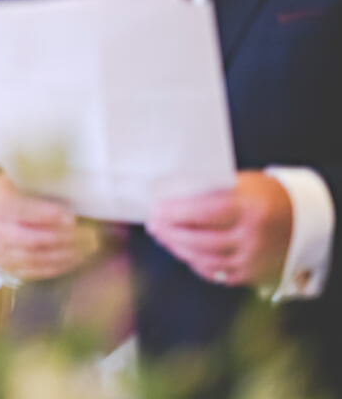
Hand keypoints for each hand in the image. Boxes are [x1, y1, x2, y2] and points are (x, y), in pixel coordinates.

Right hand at [0, 173, 98, 279]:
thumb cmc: (2, 194)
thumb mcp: (11, 180)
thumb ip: (35, 183)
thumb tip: (69, 182)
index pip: (20, 210)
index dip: (46, 215)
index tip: (71, 216)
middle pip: (30, 238)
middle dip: (63, 239)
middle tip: (90, 236)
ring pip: (34, 258)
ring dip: (65, 255)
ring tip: (88, 249)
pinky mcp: (5, 267)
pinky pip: (33, 271)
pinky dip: (56, 267)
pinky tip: (75, 260)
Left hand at [146, 171, 292, 286]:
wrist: (304, 220)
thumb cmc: (268, 196)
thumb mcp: (242, 183)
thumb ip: (212, 191)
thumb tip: (172, 196)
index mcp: (251, 208)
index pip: (205, 212)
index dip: (176, 212)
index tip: (156, 209)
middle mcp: (253, 237)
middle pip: (200, 239)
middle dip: (170, 232)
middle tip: (153, 225)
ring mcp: (253, 260)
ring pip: (204, 259)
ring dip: (178, 249)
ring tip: (162, 237)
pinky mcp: (252, 275)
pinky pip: (216, 273)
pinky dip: (196, 263)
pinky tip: (183, 253)